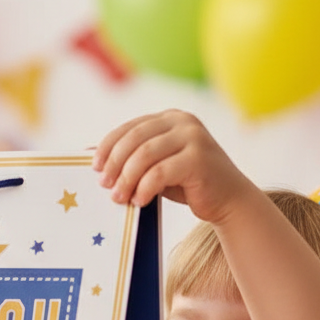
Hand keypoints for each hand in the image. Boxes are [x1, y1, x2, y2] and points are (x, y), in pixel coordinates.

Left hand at [93, 110, 260, 224]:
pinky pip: (160, 173)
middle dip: (115, 163)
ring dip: (126, 178)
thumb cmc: (190, 184)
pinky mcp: (198, 159)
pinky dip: (144, 188)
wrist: (229, 199)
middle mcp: (183, 122)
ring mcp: (193, 138)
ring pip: (145, 155)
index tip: (95, 167)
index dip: (109, 146)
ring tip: (118, 197)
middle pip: (135, 139)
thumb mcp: (158, 167)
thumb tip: (91, 153)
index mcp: (171, 118)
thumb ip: (134, 158)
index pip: (131, 127)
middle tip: (105, 185)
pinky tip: (138, 201)